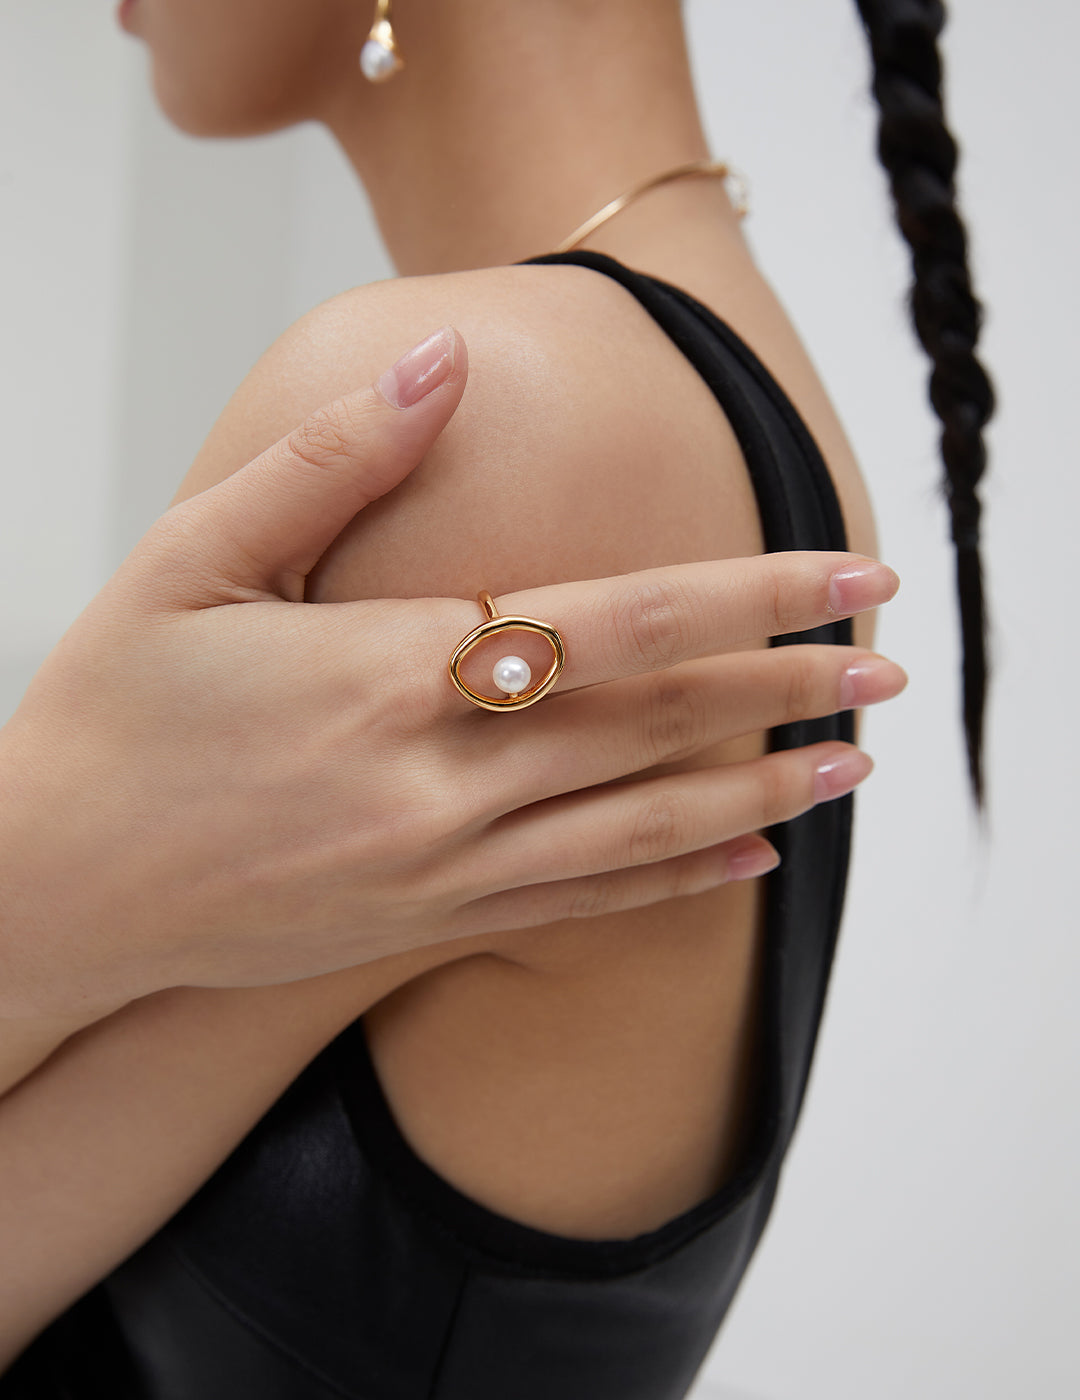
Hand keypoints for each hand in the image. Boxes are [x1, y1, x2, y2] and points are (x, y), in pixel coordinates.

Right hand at [0, 325, 902, 1020]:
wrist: (54, 890)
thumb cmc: (115, 715)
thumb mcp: (194, 560)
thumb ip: (332, 459)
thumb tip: (448, 360)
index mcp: (390, 668)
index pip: (623, 621)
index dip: (754, 594)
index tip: (852, 575)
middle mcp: (438, 778)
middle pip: (657, 722)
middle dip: (786, 689)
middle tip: (890, 665)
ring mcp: (440, 868)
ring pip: (643, 827)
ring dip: (762, 791)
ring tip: (852, 765)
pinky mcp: (427, 926)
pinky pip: (584, 907)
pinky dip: (677, 883)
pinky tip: (749, 861)